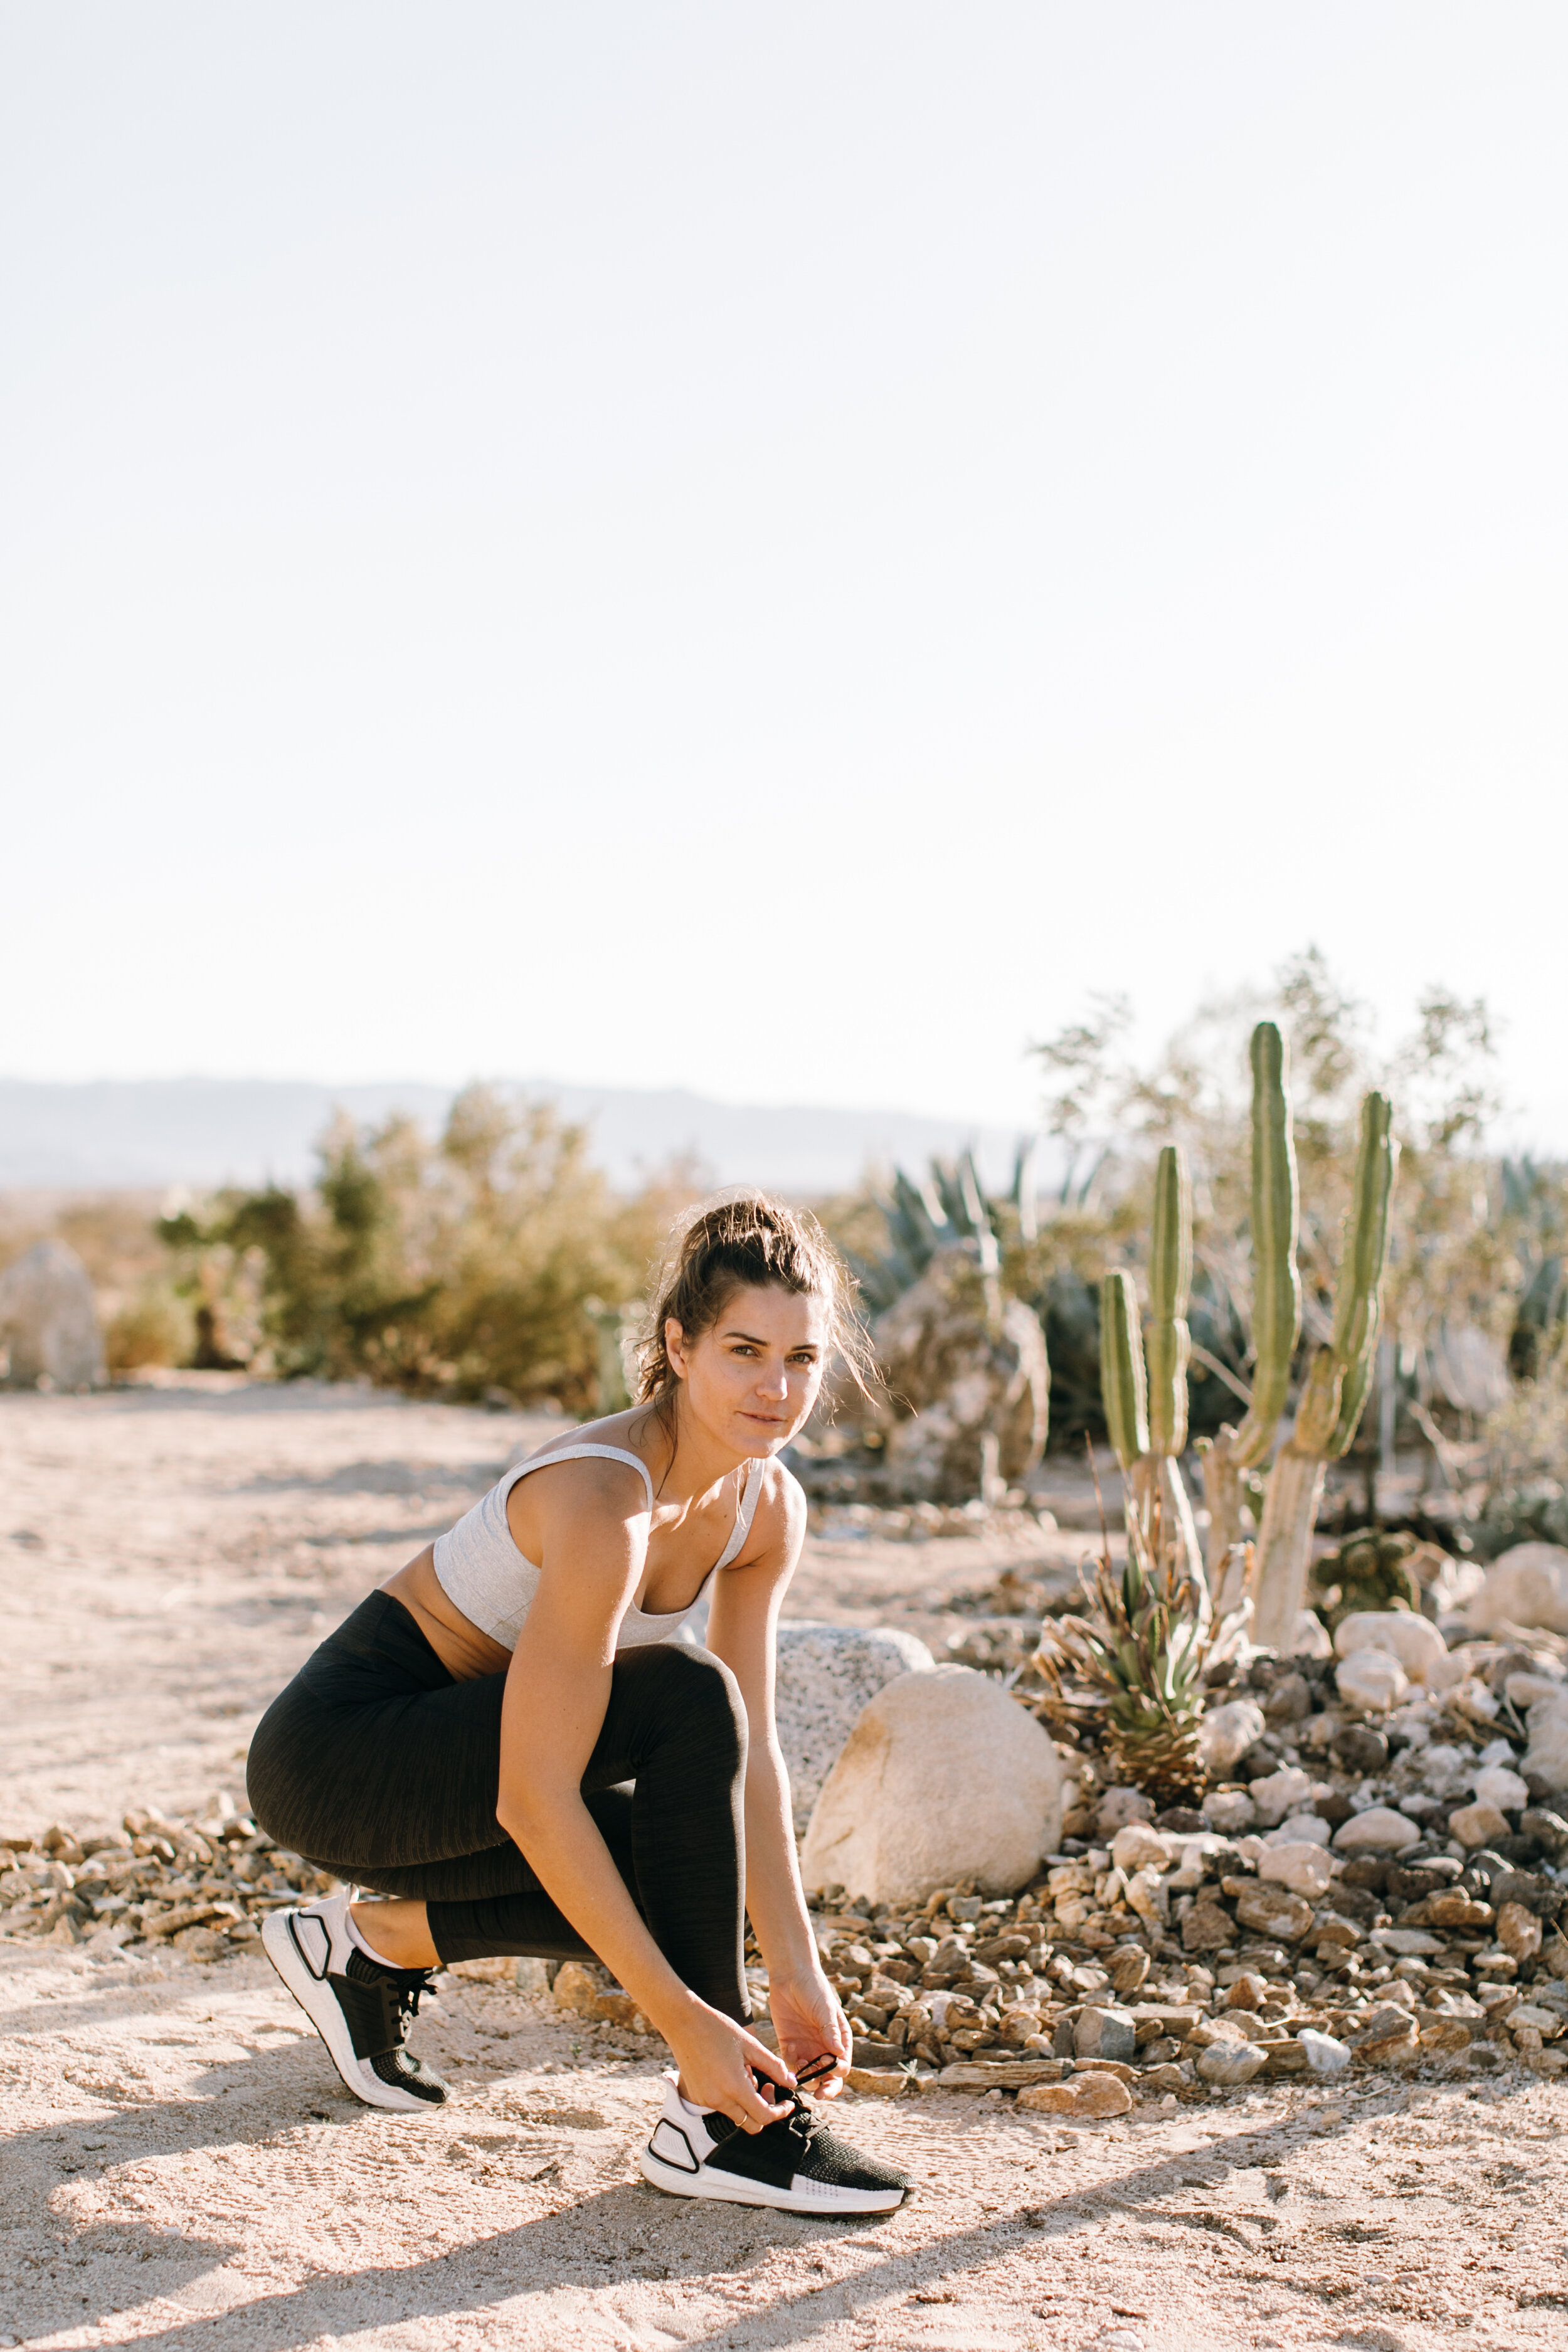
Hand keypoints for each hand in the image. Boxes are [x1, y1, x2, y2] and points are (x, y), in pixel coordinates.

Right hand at [666, 1996, 794, 2132]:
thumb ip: (774, 2066)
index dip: (780, 2112)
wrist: (684, 2022)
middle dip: (765, 2111)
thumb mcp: (751, 2045)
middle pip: (751, 2124)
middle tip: (769, 2087)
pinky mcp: (696, 2097)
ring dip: (748, 2103)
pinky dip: (732, 2098)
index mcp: (735, 2087)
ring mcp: (705, 2100)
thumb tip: (791, 2083)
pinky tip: (731, 2074)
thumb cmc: (718, 2029)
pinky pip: (721, 2106)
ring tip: (747, 2073)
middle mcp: (719, 2100)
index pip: (764, 2117)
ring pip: (736, 2115)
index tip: (787, 2103)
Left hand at [768, 1967, 851, 2099]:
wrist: (790, 1975)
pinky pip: (790, 2064)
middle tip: (819, 2095)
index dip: (837, 2073)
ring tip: (800, 2067)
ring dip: (806, 2078)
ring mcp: (806, 2048)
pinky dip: (790, 2066)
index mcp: (839, 2040)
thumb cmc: (814, 1988)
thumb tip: (839, 2054)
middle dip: (825, 2088)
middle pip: (827, 2077)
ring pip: (808, 2075)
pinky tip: (788, 2052)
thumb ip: (830, 2031)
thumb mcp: (824, 2008)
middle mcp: (824, 2048)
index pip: (842, 2066)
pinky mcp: (789, 2045)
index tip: (829, 2069)